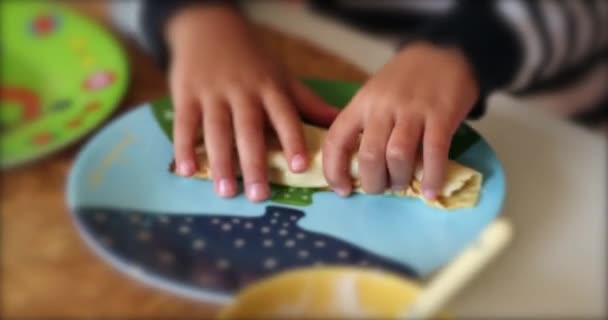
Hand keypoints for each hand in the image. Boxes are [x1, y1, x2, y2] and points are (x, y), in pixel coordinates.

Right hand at [167, 6, 337, 201]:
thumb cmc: (253, 61)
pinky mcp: (186, 95)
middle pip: (249, 129)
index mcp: (270, 88)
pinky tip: (186, 171)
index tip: (299, 166)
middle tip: (258, 195)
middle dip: (254, 162)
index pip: (284, 116)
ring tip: (226, 191)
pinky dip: (184, 147)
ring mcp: (212, 93)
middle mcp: (242, 92)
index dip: (292, 140)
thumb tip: (340, 122)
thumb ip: (308, 103)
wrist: (210, 28)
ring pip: (217, 130)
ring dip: (221, 162)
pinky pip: (184, 123)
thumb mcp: (282, 77)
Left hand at [322, 42, 478, 198]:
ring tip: (402, 185)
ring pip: (397, 156)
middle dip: (373, 182)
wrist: (446, 51)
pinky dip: (432, 177)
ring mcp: (412, 110)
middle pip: (369, 155)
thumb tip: (359, 168)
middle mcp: (382, 106)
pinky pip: (433, 153)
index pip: (336, 141)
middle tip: (381, 188)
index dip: (334, 171)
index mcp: (361, 103)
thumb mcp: (375, 94)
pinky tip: (431, 191)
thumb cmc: (406, 80)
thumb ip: (365, 124)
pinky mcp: (441, 115)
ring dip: (398, 179)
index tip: (343, 190)